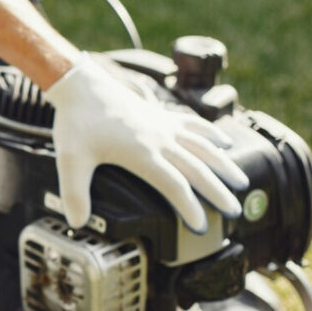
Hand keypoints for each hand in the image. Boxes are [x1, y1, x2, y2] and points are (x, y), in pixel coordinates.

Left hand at [43, 54, 248, 232]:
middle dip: (217, 191)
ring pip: (203, 146)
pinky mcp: (160, 114)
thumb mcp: (70, 160)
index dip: (189, 207)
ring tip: (241, 181)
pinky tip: (223, 142)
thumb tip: (76, 222)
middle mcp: (159, 139)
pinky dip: (211, 134)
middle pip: (197, 168)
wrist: (79, 85)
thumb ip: (74, 193)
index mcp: (142, 154)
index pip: (174, 186)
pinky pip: (193, 124)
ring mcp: (162, 124)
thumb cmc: (75, 122)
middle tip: (235, 211)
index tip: (201, 226)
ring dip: (223, 165)